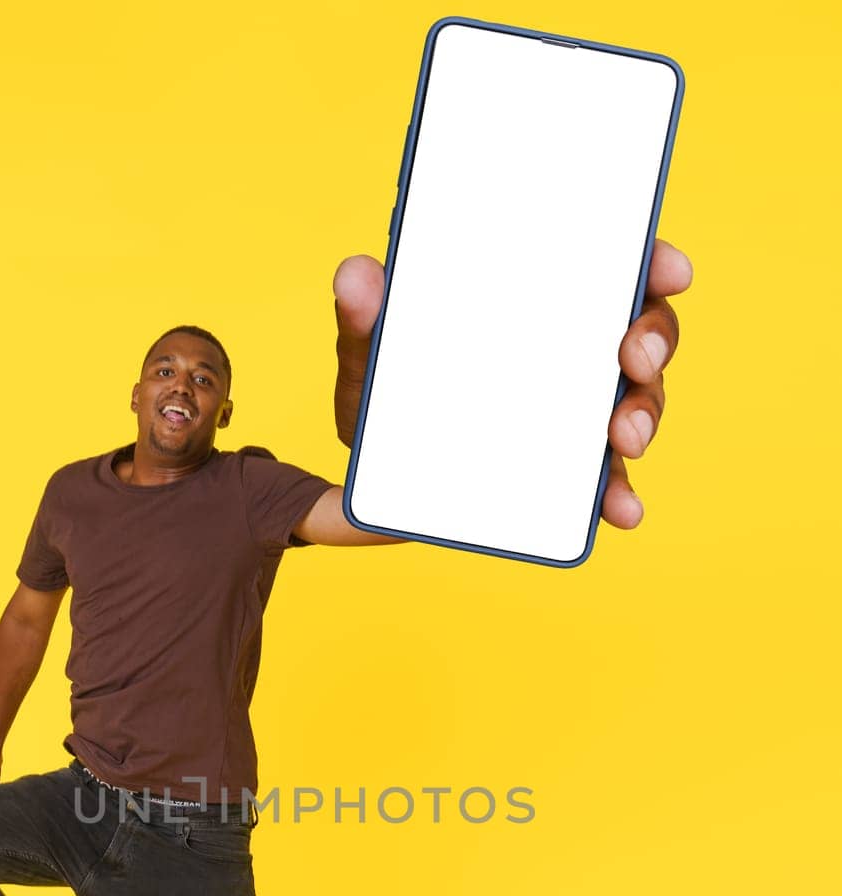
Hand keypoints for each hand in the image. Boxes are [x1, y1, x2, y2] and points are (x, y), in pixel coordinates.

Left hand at [332, 239, 693, 529]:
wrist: (379, 475)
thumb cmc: (388, 394)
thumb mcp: (371, 354)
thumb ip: (362, 317)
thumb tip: (355, 275)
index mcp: (537, 298)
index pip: (608, 263)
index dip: (649, 258)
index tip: (666, 266)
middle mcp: (571, 349)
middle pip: (640, 329)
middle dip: (653, 340)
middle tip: (632, 358)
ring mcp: (576, 412)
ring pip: (637, 401)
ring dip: (643, 416)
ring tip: (624, 440)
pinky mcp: (567, 470)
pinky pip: (606, 479)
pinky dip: (618, 495)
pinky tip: (620, 511)